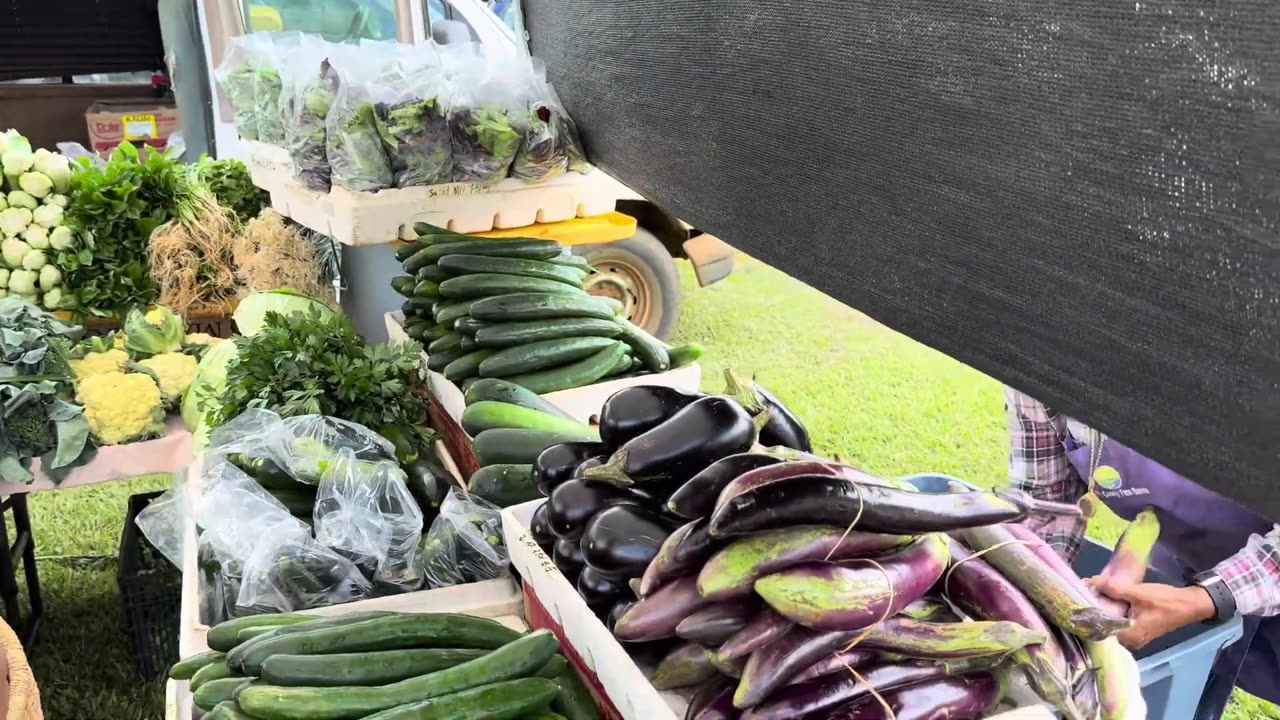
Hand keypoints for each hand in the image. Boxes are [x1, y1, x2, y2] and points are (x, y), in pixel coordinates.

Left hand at [1089, 576, 1215, 649]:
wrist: (1190, 605)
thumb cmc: (1165, 601)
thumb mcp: (1138, 592)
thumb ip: (1114, 589)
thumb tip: (1090, 582)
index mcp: (1128, 636)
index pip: (1099, 629)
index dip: (1087, 614)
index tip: (1076, 600)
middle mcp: (1129, 641)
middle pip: (1104, 627)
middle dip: (1093, 610)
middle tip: (1080, 594)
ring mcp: (1134, 636)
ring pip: (1111, 623)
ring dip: (1103, 609)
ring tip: (1089, 594)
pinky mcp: (1137, 629)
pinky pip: (1119, 621)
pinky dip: (1112, 611)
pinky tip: (1105, 598)